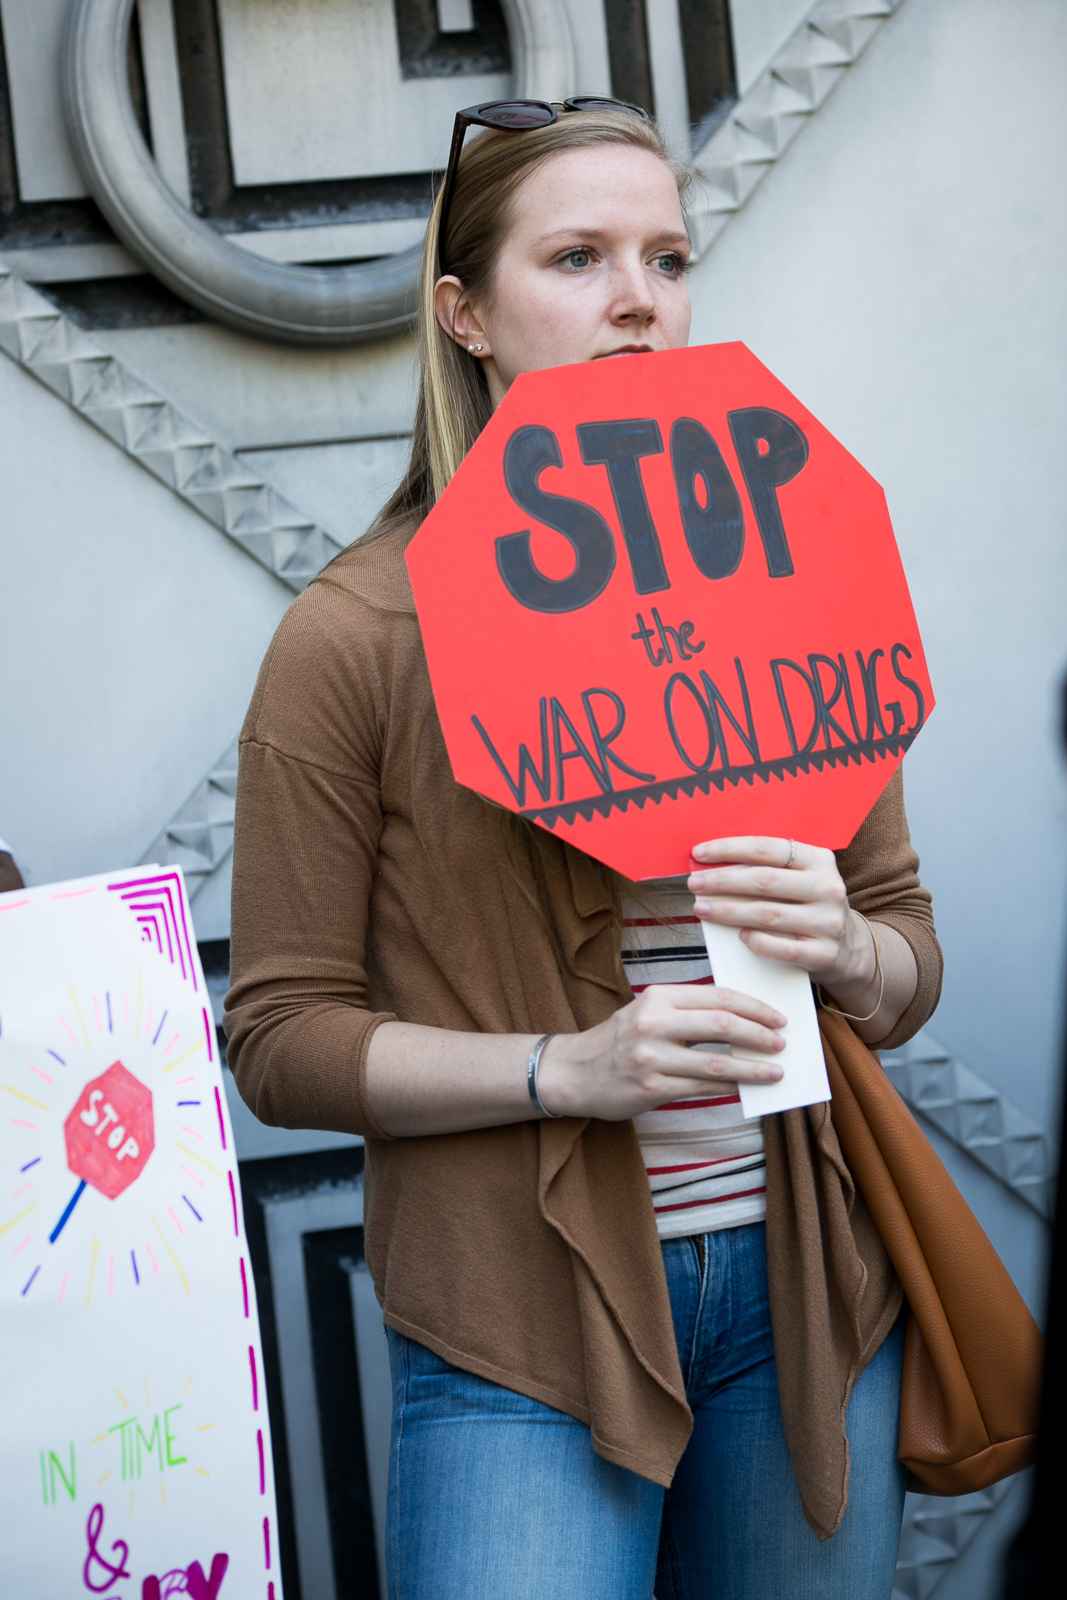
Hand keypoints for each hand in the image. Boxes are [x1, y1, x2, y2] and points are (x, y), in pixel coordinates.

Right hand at [540, 984, 786, 1121]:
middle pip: (722, 1025)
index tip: (778, 1018)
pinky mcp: (651, 1088)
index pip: (718, 997)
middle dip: (759, 1035)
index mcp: (658, 997)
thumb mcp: (648, 1012)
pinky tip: (745, 1089)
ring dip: (753, 1069)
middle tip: (782, 1043)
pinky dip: (730, 1089)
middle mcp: (654, 1023)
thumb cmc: (620, 1040)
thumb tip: (743, 1019)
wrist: (574, 1072)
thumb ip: (688, 1012)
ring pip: (717, 1064)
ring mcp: (651, 1057)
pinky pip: (702, 1089)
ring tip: (775, 1072)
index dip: (754, 1008)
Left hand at [687, 835, 874, 987]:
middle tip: (694, 884)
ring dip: (728, 911)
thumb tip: (711, 863)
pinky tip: (738, 936)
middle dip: (722, 881)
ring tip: (701, 908)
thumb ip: (766, 869)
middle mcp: (828, 888)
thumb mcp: (799, 879)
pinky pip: (784, 948)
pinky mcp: (825, 954)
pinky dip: (758, 942)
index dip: (730, 849)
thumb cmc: (808, 906)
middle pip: (764, 881)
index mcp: (819, 860)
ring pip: (768, 914)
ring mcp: (829, 922)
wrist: (849, 949)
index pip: (768, 848)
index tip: (699, 854)